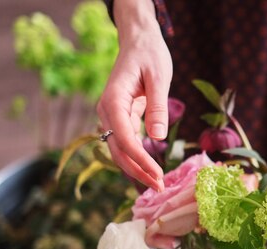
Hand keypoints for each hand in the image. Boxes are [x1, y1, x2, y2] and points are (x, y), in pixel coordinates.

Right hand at [96, 0, 171, 190]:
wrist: (139, 42)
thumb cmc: (150, 55)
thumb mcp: (159, 77)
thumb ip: (157, 106)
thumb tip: (157, 138)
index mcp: (113, 100)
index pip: (124, 139)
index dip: (141, 160)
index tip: (158, 175)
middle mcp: (107, 111)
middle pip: (119, 151)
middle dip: (138, 172)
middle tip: (160, 187)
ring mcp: (111, 116)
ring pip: (120, 151)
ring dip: (136, 169)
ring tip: (157, 184)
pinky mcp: (120, 119)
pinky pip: (125, 144)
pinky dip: (137, 159)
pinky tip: (150, 170)